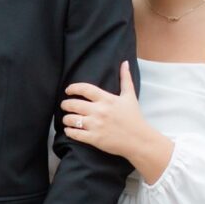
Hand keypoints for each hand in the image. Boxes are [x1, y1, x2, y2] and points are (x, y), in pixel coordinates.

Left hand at [61, 61, 173, 183]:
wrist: (140, 140)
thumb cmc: (134, 118)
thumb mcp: (130, 96)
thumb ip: (125, 78)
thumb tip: (125, 62)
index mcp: (107, 99)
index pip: (84, 89)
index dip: (73, 88)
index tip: (68, 90)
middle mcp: (99, 111)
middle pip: (74, 104)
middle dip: (65, 104)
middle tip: (64, 105)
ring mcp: (96, 125)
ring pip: (71, 119)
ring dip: (66, 118)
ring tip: (66, 118)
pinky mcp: (94, 138)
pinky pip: (75, 134)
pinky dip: (69, 131)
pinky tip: (69, 130)